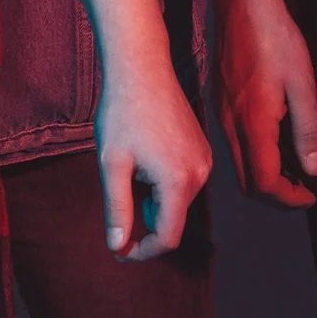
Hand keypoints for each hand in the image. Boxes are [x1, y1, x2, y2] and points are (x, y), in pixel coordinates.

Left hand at [94, 55, 213, 259]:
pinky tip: (145, 156)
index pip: (168, 237)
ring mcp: (204, 158)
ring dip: (153, 199)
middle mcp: (201, 172)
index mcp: (180, 180)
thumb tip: (117, 248)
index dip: (142, 251)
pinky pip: (184, 180)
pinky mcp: (202, 147)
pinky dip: (162, 183)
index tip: (118, 250)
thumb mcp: (112, 164)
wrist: (141, 66)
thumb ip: (117, 210)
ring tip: (131, 166)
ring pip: (178, 200)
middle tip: (118, 193)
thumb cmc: (123, 112)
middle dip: (145, 220)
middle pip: (173, 219)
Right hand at [211, 0, 316, 206]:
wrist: (242, 2)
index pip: (264, 182)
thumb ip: (308, 129)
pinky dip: (252, 156)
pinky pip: (232, 143)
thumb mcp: (303, 82)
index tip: (311, 194)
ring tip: (291, 167)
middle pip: (246, 182)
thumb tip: (314, 169)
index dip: (289, 198)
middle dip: (274, 195)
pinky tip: (271, 140)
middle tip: (301, 188)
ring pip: (237, 164)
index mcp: (252, 122)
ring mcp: (220, 112)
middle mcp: (230, 124)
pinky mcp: (218, 100)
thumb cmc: (275, 37)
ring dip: (262, 176)